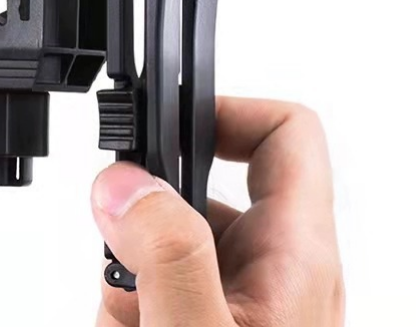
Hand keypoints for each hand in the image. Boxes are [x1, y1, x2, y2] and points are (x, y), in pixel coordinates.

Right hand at [91, 98, 343, 325]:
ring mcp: (237, 294)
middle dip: (142, 217)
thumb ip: (168, 254)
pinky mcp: (207, 316)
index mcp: (294, 253)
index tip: (162, 123)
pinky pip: (153, 280)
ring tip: (128, 322)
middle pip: (196, 186)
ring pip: (162, 237)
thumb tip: (127, 182)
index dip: (225, 109)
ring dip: (126, 271)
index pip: (285, 131)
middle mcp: (272, 266)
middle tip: (121, 256)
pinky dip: (124, 302)